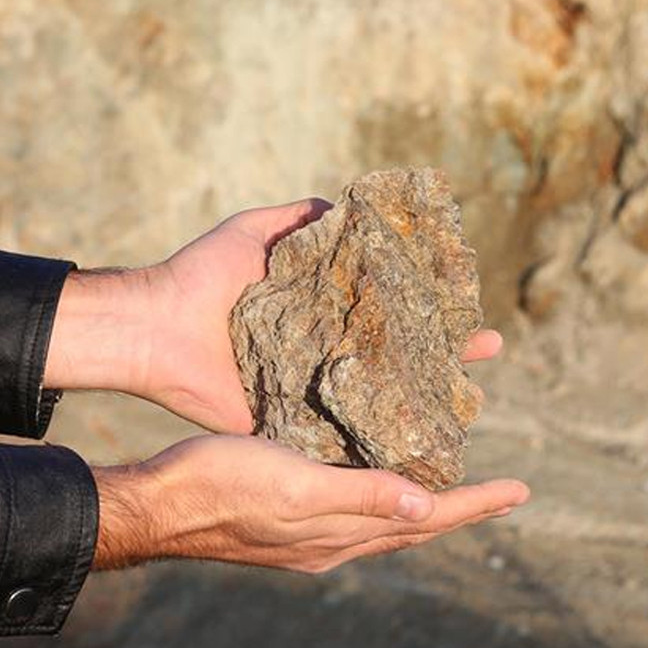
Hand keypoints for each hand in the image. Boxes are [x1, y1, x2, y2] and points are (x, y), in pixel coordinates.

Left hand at [43, 199, 502, 431]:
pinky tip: (422, 443)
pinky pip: (343, 435)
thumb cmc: (204, 275)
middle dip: (445, 354)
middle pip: (397, 356)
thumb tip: (347, 205)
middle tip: (488, 348)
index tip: (468, 301)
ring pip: (381, 397)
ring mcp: (313, 391)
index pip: (389, 310)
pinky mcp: (294, 425)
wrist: (158, 328)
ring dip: (425, 398)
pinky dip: (378, 439)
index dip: (427, 307)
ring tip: (471, 396)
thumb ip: (299, 218)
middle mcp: (325, 353)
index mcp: (322, 313)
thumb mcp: (255, 231)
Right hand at [91, 435, 529, 571]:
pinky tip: (379, 471)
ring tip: (455, 484)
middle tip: (504, 492)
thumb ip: (359, 497)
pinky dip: (383, 491)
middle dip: (462, 508)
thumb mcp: (295, 488)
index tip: (520, 491)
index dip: (474, 505)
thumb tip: (426, 509)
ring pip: (386, 518)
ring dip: (426, 502)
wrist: (154, 503)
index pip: (426, 522)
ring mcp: (310, 531)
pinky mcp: (288, 514)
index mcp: (340, 536)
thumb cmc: (220, 487)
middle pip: (414, 526)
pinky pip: (355, 506)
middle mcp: (333, 540)